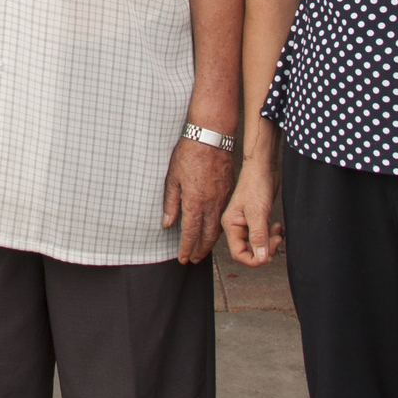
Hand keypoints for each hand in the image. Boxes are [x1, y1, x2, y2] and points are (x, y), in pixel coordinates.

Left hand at [163, 138, 234, 263]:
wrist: (211, 137)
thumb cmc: (189, 153)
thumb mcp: (172, 177)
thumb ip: (171, 202)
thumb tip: (168, 223)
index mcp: (195, 202)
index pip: (191, 233)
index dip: (187, 248)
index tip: (184, 259)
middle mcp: (211, 204)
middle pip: (207, 236)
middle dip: (200, 250)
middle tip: (195, 259)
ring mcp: (222, 198)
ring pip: (218, 227)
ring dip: (210, 242)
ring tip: (203, 249)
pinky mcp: (228, 191)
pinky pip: (224, 215)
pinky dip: (218, 227)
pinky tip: (214, 229)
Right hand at [222, 128, 284, 266]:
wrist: (263, 167)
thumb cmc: (255, 184)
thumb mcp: (258, 213)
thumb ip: (258, 236)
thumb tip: (261, 258)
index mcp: (231, 226)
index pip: (238, 254)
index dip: (253, 259)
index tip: (268, 255)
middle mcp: (237, 226)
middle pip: (249, 251)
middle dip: (265, 249)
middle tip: (276, 239)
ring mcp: (247, 223)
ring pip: (259, 244)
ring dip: (271, 242)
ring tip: (278, 231)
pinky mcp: (257, 219)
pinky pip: (264, 235)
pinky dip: (273, 235)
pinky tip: (278, 226)